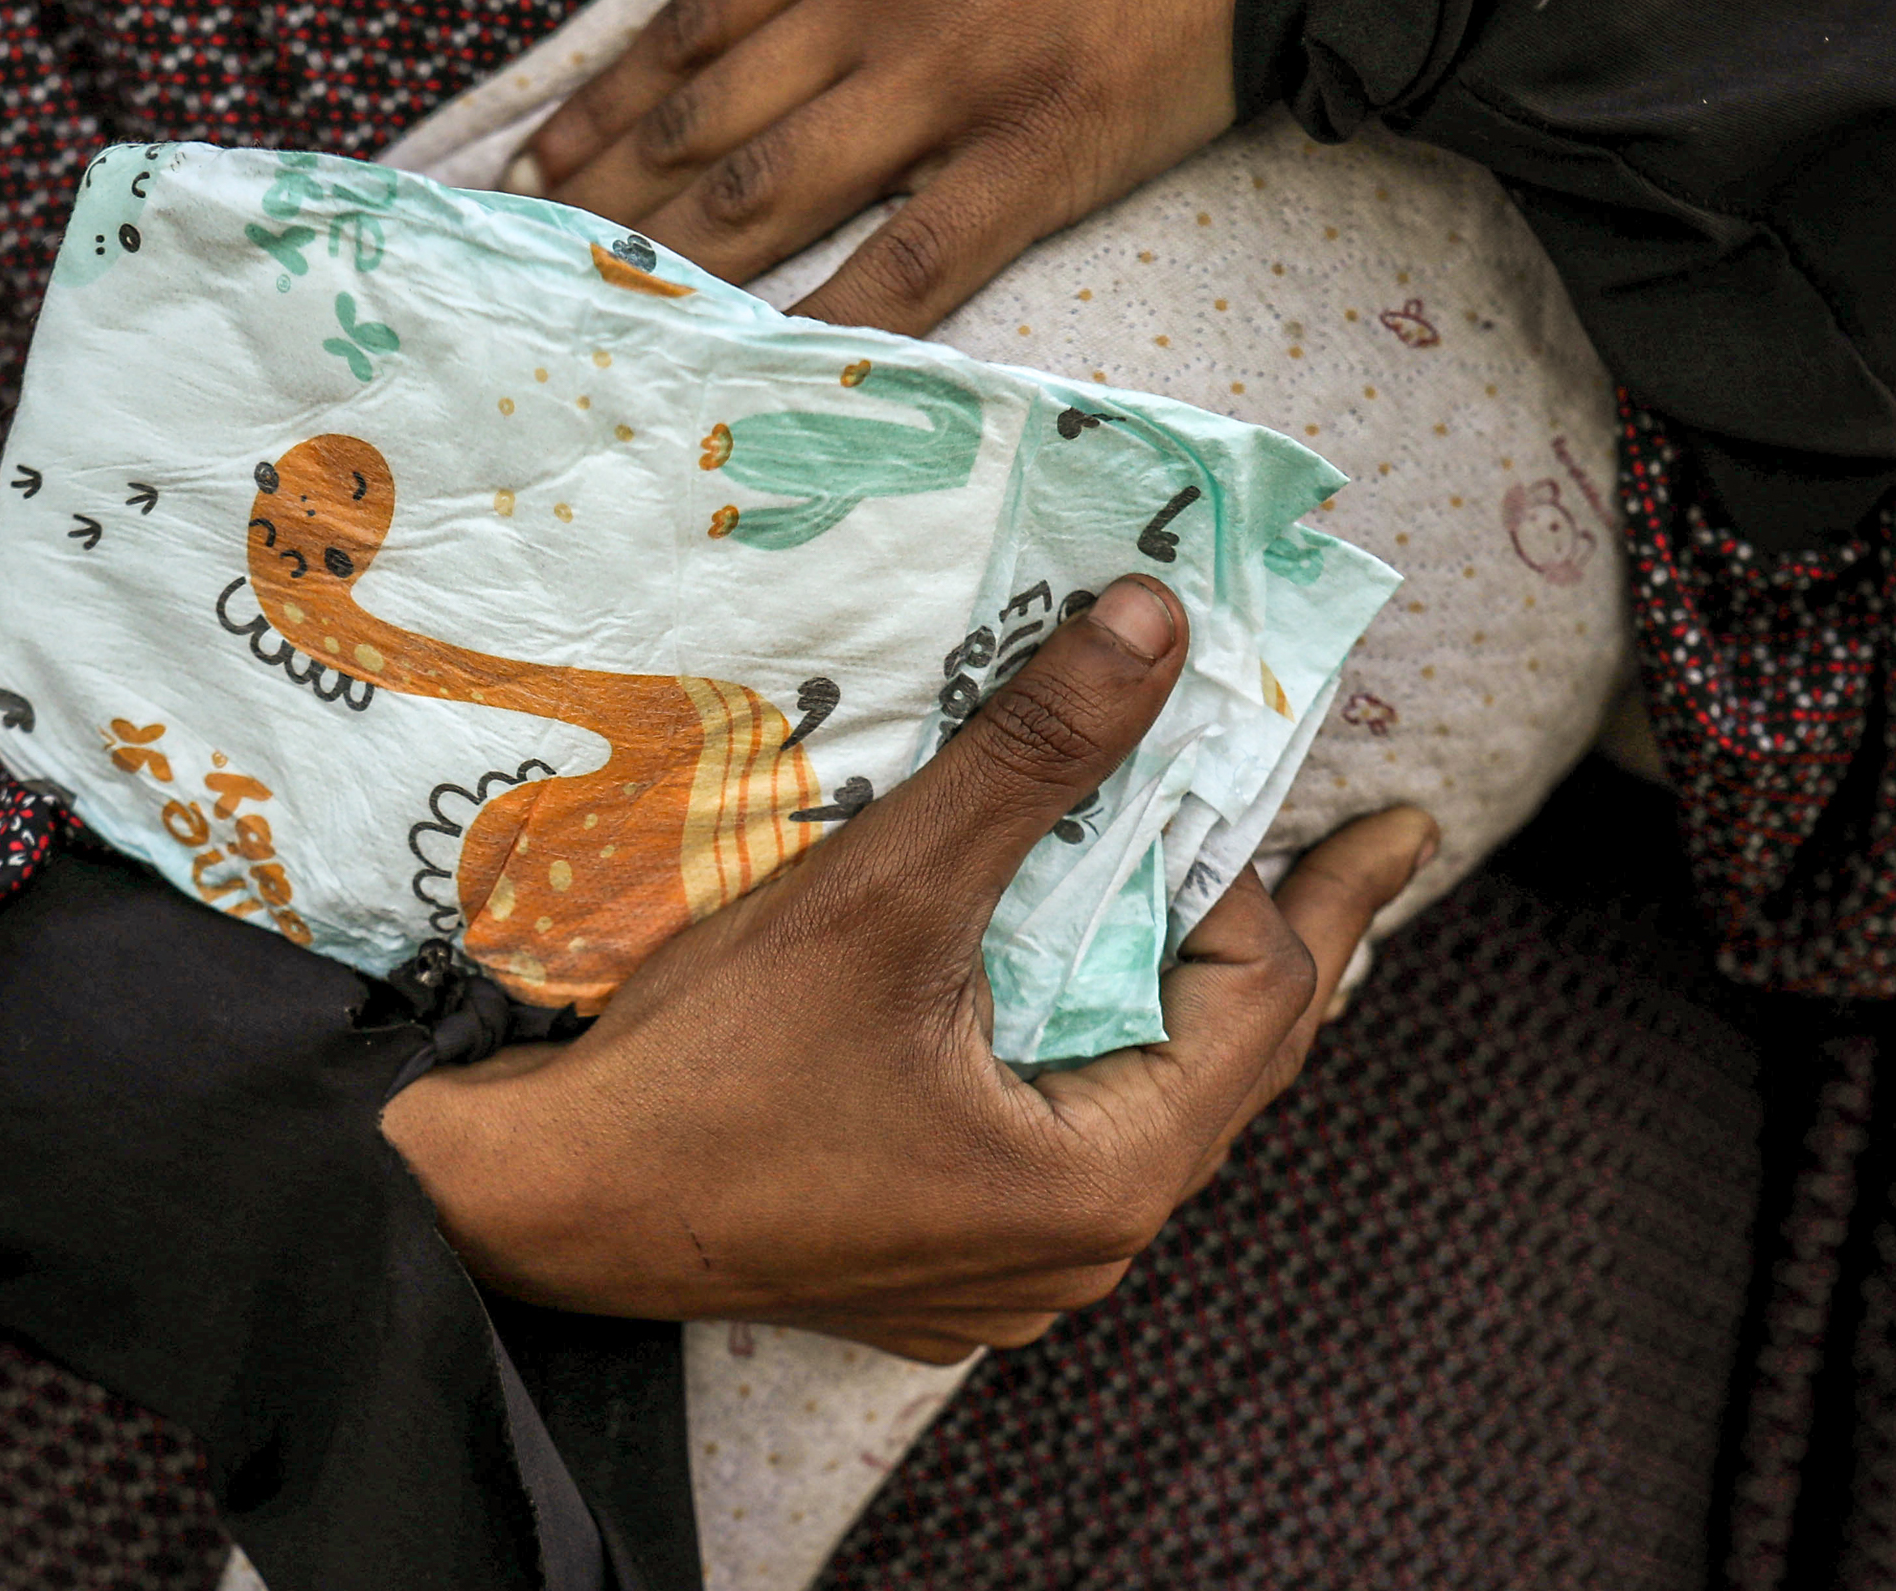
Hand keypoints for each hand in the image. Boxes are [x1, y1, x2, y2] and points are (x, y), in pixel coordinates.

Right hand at [381, 575, 1435, 1362]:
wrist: (540, 1210)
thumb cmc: (716, 1068)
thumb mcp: (891, 894)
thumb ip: (1035, 758)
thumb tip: (1159, 625)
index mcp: (1108, 1179)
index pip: (1261, 1005)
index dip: (1278, 881)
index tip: (1300, 783)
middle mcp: (1082, 1251)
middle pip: (1218, 1060)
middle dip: (1267, 935)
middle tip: (1355, 840)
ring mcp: (1008, 1270)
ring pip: (1135, 1097)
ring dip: (1158, 983)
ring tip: (1202, 885)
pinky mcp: (936, 1257)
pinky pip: (1057, 1132)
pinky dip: (1074, 1037)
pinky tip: (1052, 976)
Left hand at [517, 0, 1249, 337]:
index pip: (695, 19)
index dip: (610, 102)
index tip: (543, 161)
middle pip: (709, 119)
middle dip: (610, 200)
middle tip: (532, 267)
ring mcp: (955, 79)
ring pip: (775, 192)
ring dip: (677, 263)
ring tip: (605, 321)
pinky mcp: (1042, 152)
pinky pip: (911, 263)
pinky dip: (829, 323)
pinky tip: (759, 368)